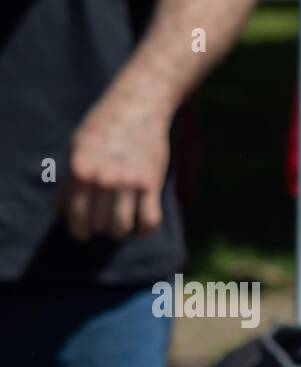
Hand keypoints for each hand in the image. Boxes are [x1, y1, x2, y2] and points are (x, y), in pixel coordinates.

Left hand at [60, 88, 170, 241]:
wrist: (137, 107)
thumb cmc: (103, 126)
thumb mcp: (77, 148)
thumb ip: (69, 181)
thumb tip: (58, 210)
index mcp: (80, 170)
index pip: (75, 214)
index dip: (78, 230)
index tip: (82, 234)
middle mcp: (103, 179)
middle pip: (99, 224)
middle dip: (100, 229)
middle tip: (102, 226)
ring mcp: (129, 182)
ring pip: (123, 226)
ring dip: (120, 232)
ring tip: (119, 228)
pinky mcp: (151, 184)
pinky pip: (150, 220)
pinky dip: (145, 232)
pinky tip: (140, 230)